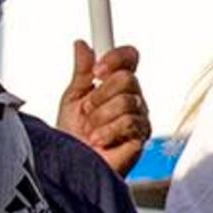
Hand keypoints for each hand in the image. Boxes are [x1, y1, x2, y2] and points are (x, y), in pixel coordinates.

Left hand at [60, 40, 150, 175]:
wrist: (71, 167)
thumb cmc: (72, 138)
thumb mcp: (72, 99)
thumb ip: (81, 72)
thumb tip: (82, 46)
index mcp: (117, 86)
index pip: (130, 57)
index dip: (115, 57)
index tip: (97, 69)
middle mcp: (132, 99)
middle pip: (128, 78)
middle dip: (99, 95)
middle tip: (87, 110)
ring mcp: (139, 118)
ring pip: (126, 101)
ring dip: (99, 117)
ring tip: (90, 131)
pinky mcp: (141, 138)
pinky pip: (128, 122)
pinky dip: (106, 132)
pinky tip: (99, 141)